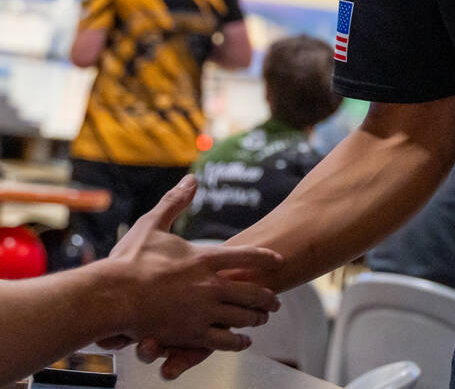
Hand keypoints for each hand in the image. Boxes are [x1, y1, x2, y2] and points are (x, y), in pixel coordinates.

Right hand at [105, 175, 281, 355]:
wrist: (110, 297)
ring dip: (255, 317)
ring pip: (240, 316)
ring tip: (264, 318)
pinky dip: (236, 341)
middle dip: (265, 296)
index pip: (244, 256)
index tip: (277, 260)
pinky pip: (221, 341)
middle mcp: (209, 285)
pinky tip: (244, 342)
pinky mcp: (189, 334)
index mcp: (203, 258)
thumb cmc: (128, 261)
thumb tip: (191, 179)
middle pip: (249, 291)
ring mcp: (201, 311)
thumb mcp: (153, 224)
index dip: (263, 258)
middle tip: (275, 301)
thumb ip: (175, 202)